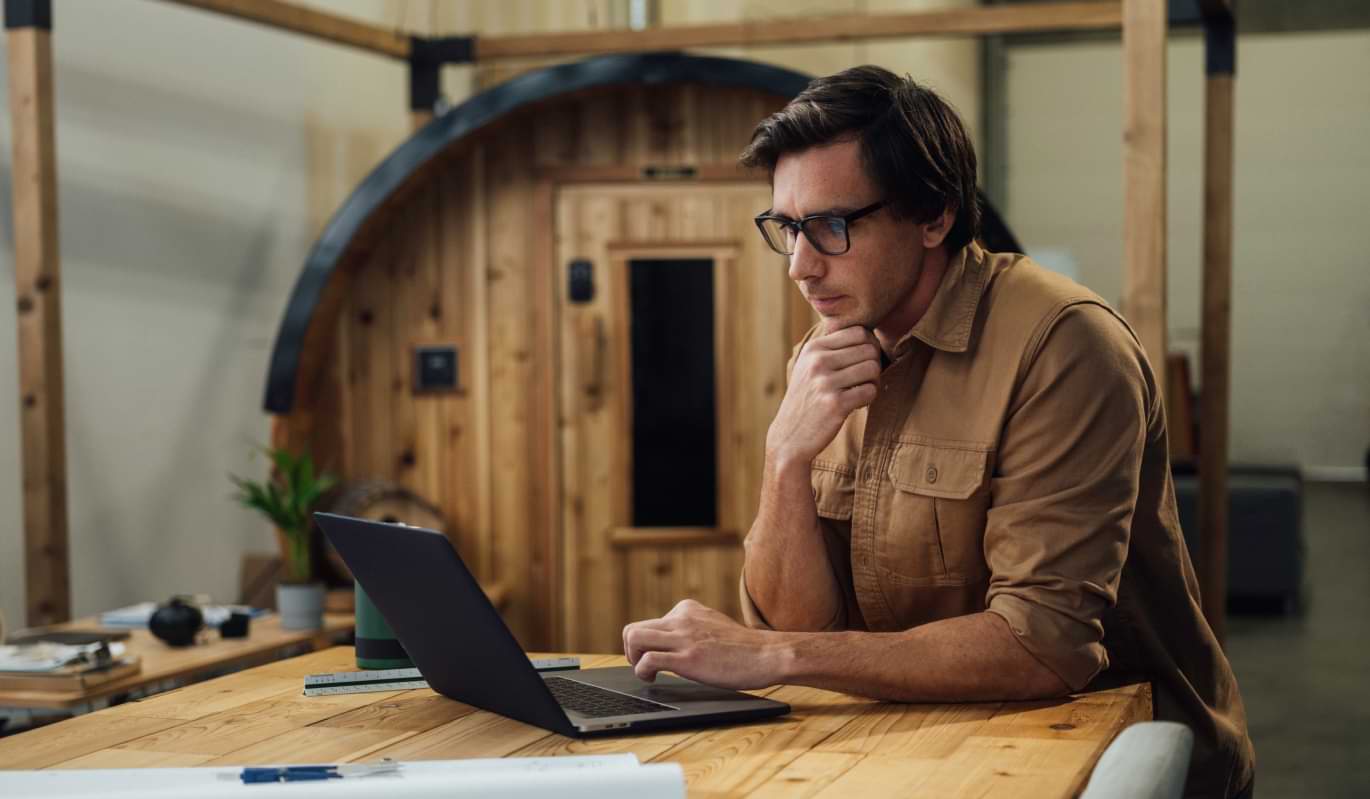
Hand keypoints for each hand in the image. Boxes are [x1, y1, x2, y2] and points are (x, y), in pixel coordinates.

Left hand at [622, 599, 784, 689]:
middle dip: (631, 651)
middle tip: (643, 666)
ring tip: (647, 674)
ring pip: (634, 639)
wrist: (766, 654)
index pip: (649, 622)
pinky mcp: (688, 658)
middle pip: (633, 629)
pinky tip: (653, 680)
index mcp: (687, 608)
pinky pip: (648, 660)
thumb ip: (692, 626)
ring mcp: (684, 637)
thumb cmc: (743, 647)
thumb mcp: (712, 624)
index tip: (654, 656)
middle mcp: (681, 618)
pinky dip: (642, 672)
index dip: (646, 644)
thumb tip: (674, 638)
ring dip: (632, 659)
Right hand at [766, 325, 880, 465]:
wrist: (789, 437)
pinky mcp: (836, 404)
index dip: (869, 345)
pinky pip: (870, 391)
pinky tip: (856, 404)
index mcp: (813, 349)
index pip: (858, 331)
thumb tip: (868, 333)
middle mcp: (818, 362)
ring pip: (873, 368)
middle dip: (874, 364)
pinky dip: (869, 398)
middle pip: (869, 349)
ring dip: (873, 382)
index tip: (862, 362)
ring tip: (860, 391)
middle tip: (864, 380)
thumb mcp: (808, 367)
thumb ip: (831, 348)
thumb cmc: (806, 400)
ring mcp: (826, 383)